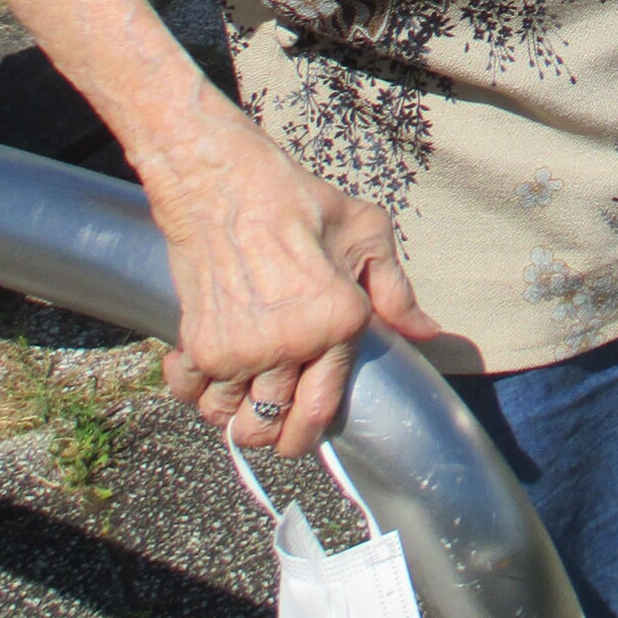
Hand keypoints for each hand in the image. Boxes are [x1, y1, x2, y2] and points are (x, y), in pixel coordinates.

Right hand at [151, 132, 439, 459]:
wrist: (226, 182)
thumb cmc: (300, 202)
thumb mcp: (366, 233)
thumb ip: (397, 292)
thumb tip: (428, 333)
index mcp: (337, 322)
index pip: (321, 411)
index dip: (309, 435)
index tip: (304, 432)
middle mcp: (288, 346)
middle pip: (271, 427)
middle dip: (272, 433)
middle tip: (272, 417)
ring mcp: (239, 349)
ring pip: (227, 417)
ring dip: (232, 411)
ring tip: (241, 389)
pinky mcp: (198, 342)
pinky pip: (189, 394)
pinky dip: (194, 390)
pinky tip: (208, 369)